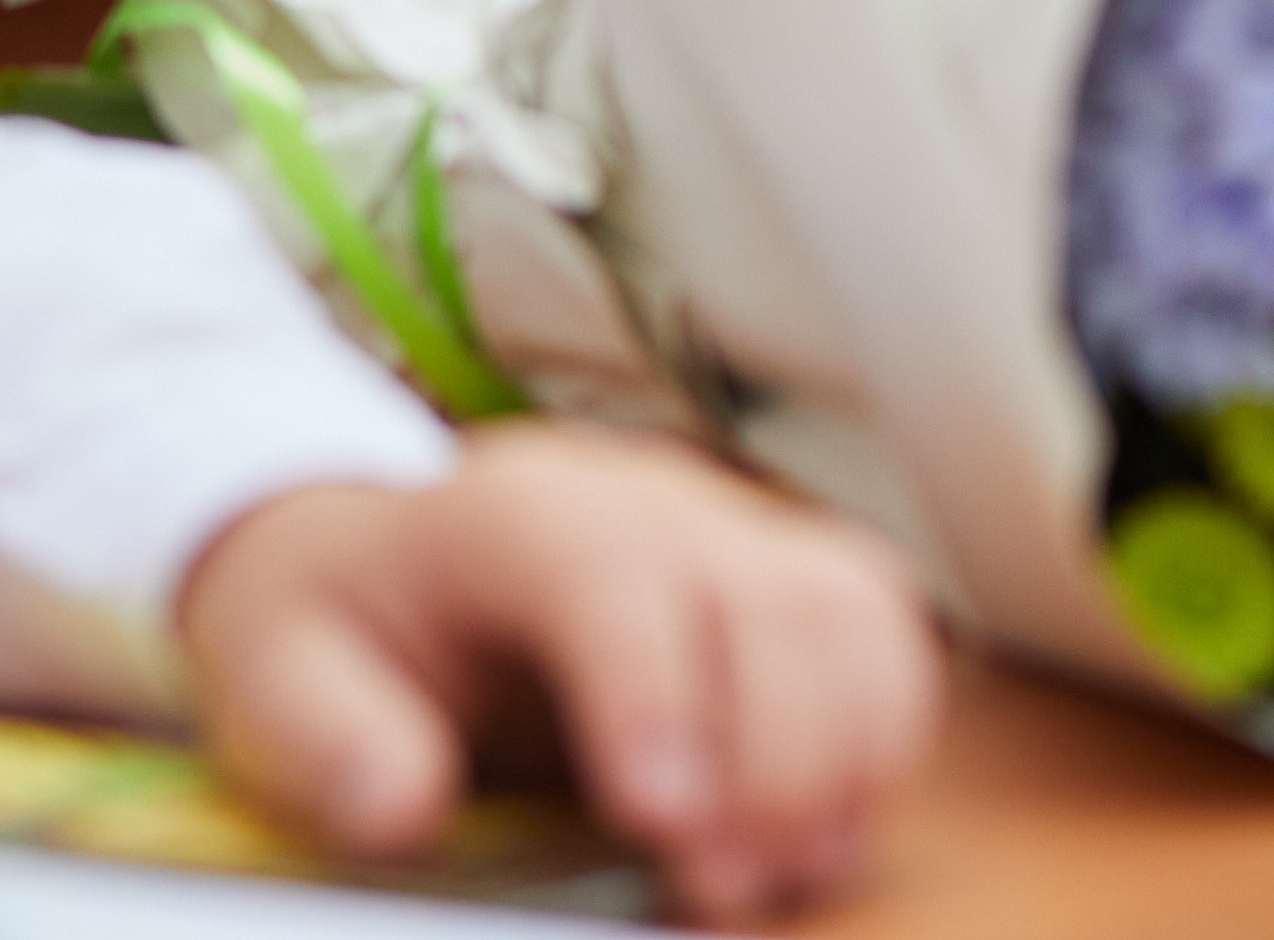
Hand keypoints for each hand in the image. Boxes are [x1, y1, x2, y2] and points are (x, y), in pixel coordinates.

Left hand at [176, 424, 940, 927]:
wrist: (389, 543)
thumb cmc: (341, 616)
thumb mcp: (276, 669)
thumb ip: (328, 736)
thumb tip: (400, 806)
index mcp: (521, 513)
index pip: (614, 575)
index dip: (653, 691)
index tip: (660, 817)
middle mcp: (648, 500)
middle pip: (759, 593)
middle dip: (767, 751)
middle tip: (720, 888)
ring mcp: (728, 530)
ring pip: (844, 602)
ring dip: (841, 746)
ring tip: (784, 868)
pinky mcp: (780, 573)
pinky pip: (877, 624)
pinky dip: (882, 723)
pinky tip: (828, 824)